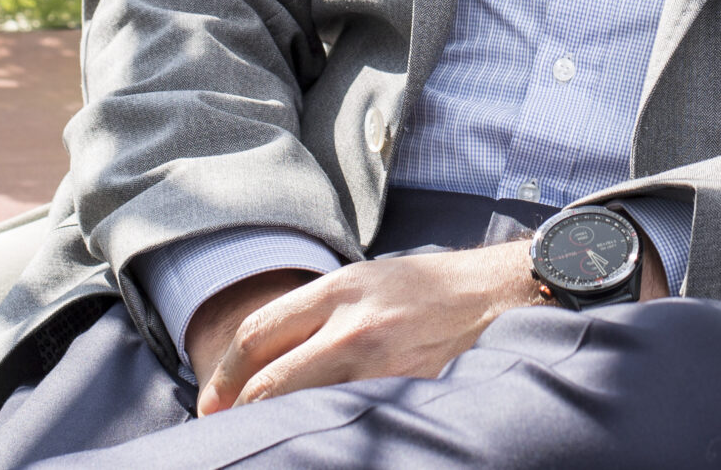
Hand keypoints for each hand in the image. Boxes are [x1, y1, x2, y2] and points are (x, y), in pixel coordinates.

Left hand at [196, 228, 669, 416]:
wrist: (508, 293)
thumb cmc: (439, 287)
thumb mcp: (375, 278)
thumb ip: (327, 309)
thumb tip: (279, 353)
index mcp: (340, 288)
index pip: (256, 334)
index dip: (226, 376)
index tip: (213, 402)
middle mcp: (353, 324)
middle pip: (270, 379)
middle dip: (240, 410)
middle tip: (229, 430)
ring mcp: (382, 361)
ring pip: (305, 406)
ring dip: (281, 426)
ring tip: (272, 438)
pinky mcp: (409, 390)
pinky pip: (354, 420)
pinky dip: (331, 434)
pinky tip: (327, 441)